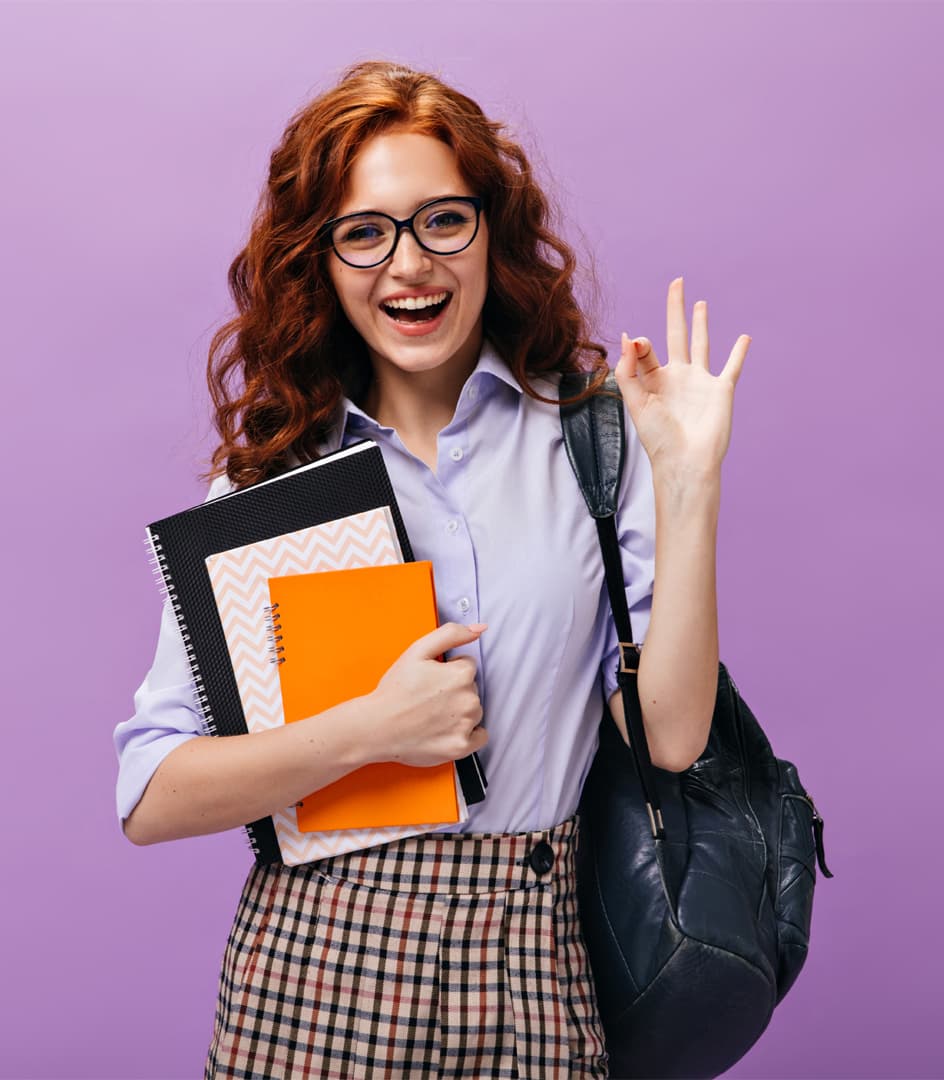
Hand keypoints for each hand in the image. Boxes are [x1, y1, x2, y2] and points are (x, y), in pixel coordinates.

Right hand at [368, 621, 487, 767]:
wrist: (376, 727)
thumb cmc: (395, 690)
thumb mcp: (418, 650)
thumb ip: (451, 634)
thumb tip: (480, 628)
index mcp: (461, 674)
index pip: (467, 666)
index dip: (448, 670)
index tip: (431, 680)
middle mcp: (469, 699)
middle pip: (472, 689)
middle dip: (455, 690)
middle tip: (428, 698)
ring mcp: (466, 725)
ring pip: (474, 711)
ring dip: (460, 711)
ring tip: (433, 715)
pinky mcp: (461, 747)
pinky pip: (480, 736)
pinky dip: (468, 734)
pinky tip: (446, 730)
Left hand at [614, 277, 750, 476]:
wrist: (686, 461)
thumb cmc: (658, 438)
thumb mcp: (636, 402)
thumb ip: (628, 370)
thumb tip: (629, 336)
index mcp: (653, 380)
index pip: (645, 349)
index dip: (639, 343)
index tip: (637, 343)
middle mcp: (676, 377)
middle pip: (676, 334)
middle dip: (676, 309)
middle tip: (676, 283)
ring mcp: (700, 382)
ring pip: (701, 344)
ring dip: (701, 323)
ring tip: (700, 303)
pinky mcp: (721, 389)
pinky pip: (732, 366)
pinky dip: (739, 352)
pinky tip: (744, 338)